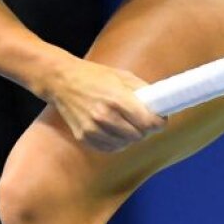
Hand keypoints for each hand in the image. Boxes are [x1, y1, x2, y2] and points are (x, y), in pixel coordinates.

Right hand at [45, 58, 166, 150]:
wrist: (62, 81)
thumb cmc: (94, 76)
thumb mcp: (122, 76)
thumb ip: (142, 91)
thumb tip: (160, 104)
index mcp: (117, 99)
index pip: (148, 122)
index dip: (158, 122)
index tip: (160, 119)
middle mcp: (105, 116)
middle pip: (138, 136)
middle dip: (145, 129)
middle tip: (143, 120)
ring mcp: (93, 129)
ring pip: (125, 144)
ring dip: (130, 136)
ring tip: (127, 123)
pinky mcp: (84, 137)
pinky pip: (110, 148)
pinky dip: (116, 142)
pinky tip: (114, 129)